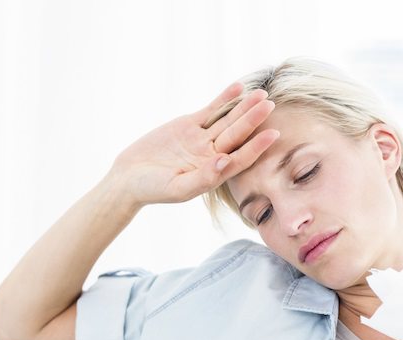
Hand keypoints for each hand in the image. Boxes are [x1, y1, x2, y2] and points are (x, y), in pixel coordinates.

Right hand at [105, 81, 279, 206]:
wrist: (128, 178)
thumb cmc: (152, 189)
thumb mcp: (177, 188)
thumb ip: (203, 178)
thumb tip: (225, 161)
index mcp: (214, 173)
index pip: (241, 158)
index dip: (257, 146)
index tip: (274, 134)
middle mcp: (212, 155)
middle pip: (237, 135)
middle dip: (253, 120)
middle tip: (270, 105)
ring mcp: (202, 139)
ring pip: (227, 120)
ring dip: (243, 107)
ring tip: (261, 93)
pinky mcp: (190, 126)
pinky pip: (210, 110)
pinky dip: (224, 99)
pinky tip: (238, 87)